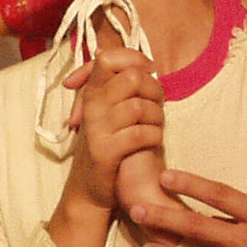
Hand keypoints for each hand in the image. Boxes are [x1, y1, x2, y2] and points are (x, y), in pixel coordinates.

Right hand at [58, 49, 166, 216]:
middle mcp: (91, 106)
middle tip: (156, 106)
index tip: (148, 72)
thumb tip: (133, 60)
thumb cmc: (106, 146)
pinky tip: (152, 142)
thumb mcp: (107, 112)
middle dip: (154, 90)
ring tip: (155, 127)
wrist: (89, 189)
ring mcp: (96, 128)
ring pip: (139, 106)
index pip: (109, 58)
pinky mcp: (105, 151)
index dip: (135, 59)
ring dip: (157, 117)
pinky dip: (153, 137)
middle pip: (132, 78)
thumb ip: (116, 86)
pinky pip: (140, 134)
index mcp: (92, 92)